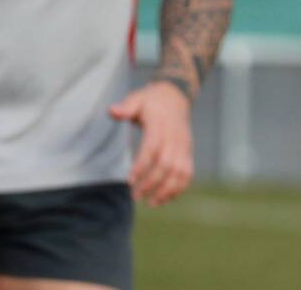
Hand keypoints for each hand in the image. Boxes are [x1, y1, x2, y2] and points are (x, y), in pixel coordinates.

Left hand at [108, 81, 194, 205]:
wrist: (175, 97)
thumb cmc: (150, 101)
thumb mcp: (137, 98)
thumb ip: (125, 107)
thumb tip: (112, 111)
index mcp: (161, 124)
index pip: (153, 148)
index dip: (142, 166)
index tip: (129, 181)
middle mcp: (175, 136)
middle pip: (167, 164)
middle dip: (152, 183)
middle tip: (135, 196)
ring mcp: (184, 145)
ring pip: (181, 171)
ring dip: (168, 189)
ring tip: (151, 203)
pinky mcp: (188, 152)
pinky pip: (188, 172)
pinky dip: (179, 188)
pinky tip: (165, 199)